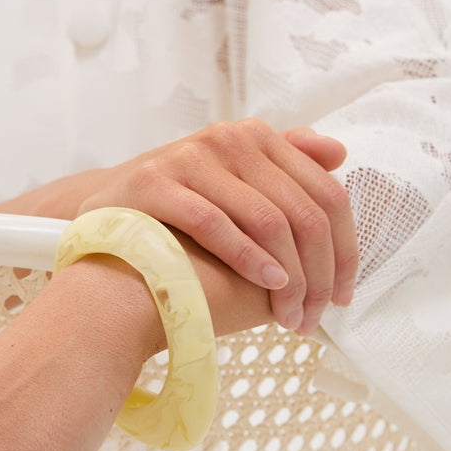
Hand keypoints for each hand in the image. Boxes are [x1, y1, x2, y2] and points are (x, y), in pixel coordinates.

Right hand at [76, 119, 357, 336]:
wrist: (105, 223)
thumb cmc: (180, 215)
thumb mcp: (235, 185)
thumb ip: (285, 168)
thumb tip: (339, 153)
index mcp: (253, 136)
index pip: (325, 193)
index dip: (345, 249)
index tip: (345, 294)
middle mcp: (225, 138)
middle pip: (303, 210)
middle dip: (319, 272)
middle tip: (318, 315)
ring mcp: (187, 157)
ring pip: (267, 219)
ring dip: (290, 278)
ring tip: (292, 314)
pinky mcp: (153, 182)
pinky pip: (214, 223)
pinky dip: (247, 259)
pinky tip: (266, 287)